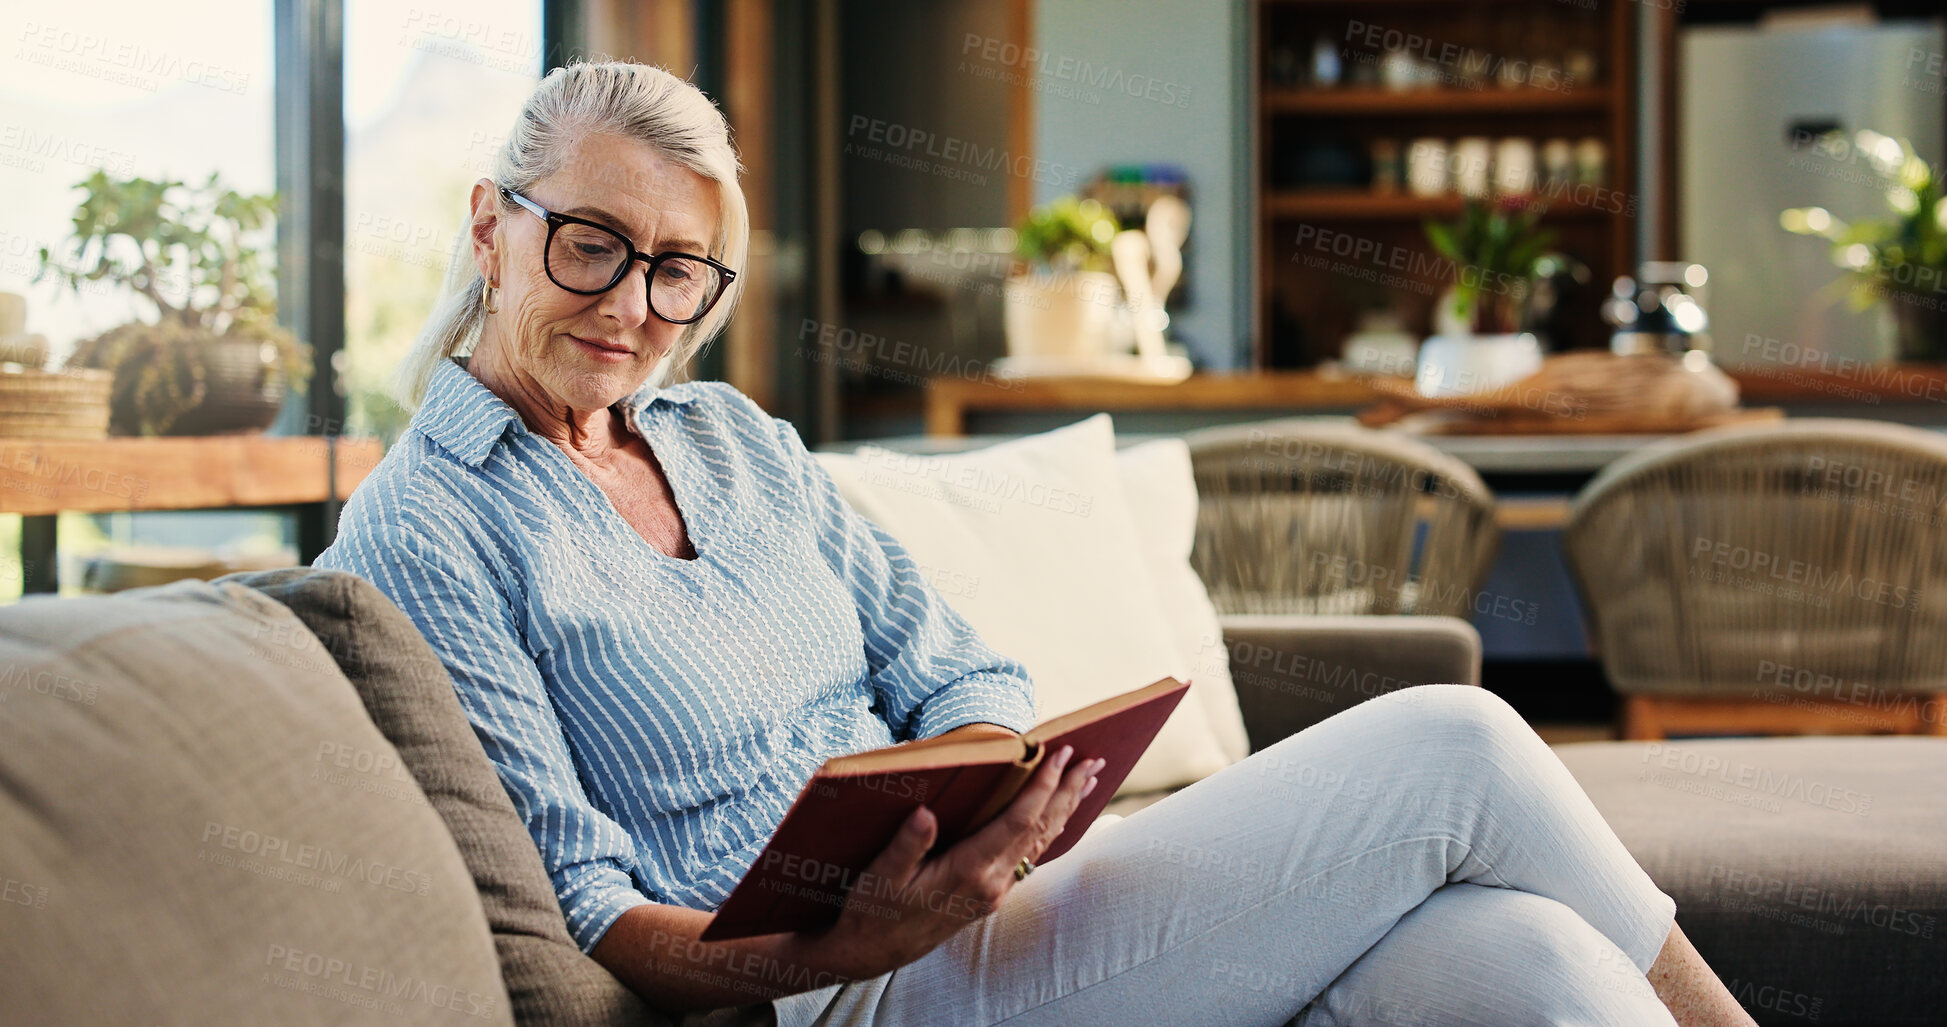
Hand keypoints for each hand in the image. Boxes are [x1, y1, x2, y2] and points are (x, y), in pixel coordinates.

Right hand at [810, 744, 1105, 978]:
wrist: (872, 951)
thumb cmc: (873, 908)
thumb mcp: (880, 874)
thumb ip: (906, 845)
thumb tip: (925, 813)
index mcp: (967, 872)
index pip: (1016, 822)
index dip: (1041, 786)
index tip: (1058, 755)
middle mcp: (991, 884)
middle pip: (1040, 829)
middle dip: (1068, 792)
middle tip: (1093, 759)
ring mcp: (995, 891)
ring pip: (1040, 843)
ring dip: (1065, 809)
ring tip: (1087, 779)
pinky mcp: (991, 894)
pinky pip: (1029, 854)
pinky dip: (1048, 827)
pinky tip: (1057, 814)